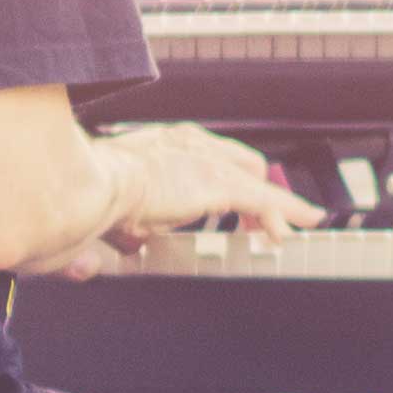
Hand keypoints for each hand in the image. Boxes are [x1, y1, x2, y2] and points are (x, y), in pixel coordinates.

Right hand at [101, 123, 323, 248]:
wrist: (94, 183)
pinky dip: (285, 212)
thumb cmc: (91, 193)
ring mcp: (207, 162)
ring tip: (286, 231)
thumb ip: (121, 226)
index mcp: (164, 144)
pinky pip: (264, 198)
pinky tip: (301, 223)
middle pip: (241, 163)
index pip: (209, 155)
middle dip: (254, 191)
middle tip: (258, 221)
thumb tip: (118, 249)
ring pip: (256, 182)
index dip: (226, 177)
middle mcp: (190, 143)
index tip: (230, 197)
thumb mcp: (110, 207)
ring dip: (274, 208)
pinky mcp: (219, 184)